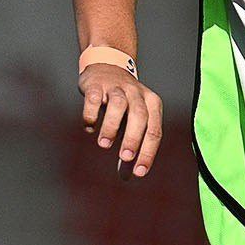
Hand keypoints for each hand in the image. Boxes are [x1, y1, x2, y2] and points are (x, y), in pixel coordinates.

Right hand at [81, 63, 163, 178]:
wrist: (106, 67)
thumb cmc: (123, 103)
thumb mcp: (130, 123)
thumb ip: (130, 148)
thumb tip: (127, 177)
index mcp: (152, 104)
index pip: (155, 131)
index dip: (148, 153)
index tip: (138, 172)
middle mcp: (137, 94)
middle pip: (140, 116)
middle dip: (133, 139)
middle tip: (125, 157)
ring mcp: (117, 87)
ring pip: (118, 105)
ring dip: (112, 126)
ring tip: (104, 145)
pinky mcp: (96, 85)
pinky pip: (95, 98)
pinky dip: (92, 114)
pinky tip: (90, 127)